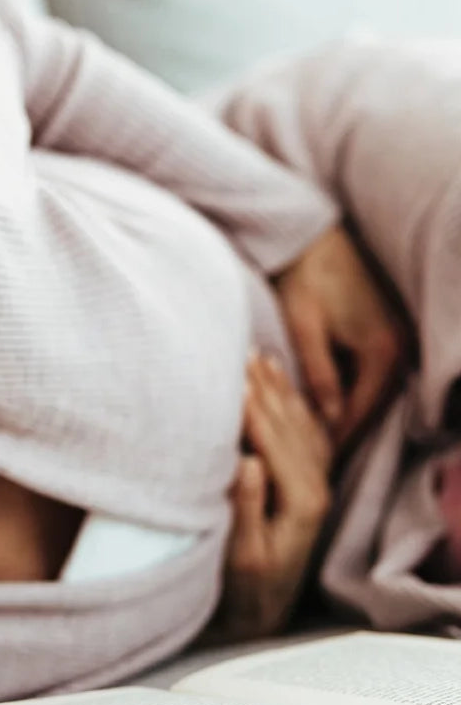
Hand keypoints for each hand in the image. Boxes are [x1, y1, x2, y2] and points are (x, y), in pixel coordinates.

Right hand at [215, 355, 332, 641]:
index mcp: (301, 499)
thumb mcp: (241, 556)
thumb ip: (247, 508)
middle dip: (263, 387)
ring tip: (255, 357)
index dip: (251, 404)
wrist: (263, 613)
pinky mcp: (306, 484)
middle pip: (289, 423)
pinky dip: (291, 403)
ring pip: (299, 423)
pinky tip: (278, 383)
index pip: (273, 438)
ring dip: (278, 389)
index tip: (228, 374)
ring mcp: (315, 483)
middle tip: (236, 352)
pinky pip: (305, 433)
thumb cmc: (243, 589)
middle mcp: (316, 486)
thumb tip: (247, 461)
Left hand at [275, 226, 405, 446]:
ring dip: (348, 413)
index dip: (336, 442)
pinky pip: (371, 373)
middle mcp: (400, 346)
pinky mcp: (388, 330)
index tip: (314, 468)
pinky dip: (351, 391)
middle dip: (343, 433)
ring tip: (318, 443)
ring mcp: (399, 338)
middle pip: (371, 406)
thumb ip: (319, 375)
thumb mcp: (304, 329)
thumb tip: (331, 421)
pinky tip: (327, 405)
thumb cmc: (303, 278)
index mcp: (383, 350)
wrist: (312, 236)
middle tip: (314, 465)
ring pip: (372, 391)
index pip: (361, 412)